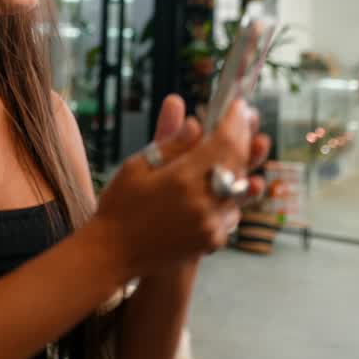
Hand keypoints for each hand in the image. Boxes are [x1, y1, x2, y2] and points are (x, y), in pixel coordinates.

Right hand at [90, 94, 269, 282]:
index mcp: (182, 179)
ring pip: (241, 187)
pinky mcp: (213, 240)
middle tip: (245, 119)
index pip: (223, 142)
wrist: (113, 253)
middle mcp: (203, 202)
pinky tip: (224, 182)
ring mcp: (211, 225)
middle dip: (244, 137)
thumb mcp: (137, 166)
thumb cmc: (120, 205)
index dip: (234, 121)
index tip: (238, 105)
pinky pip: (232, 209)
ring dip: (242, 165)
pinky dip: (232, 192)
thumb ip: (171, 144)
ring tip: (243, 145)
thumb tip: (197, 123)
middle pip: (238, 162)